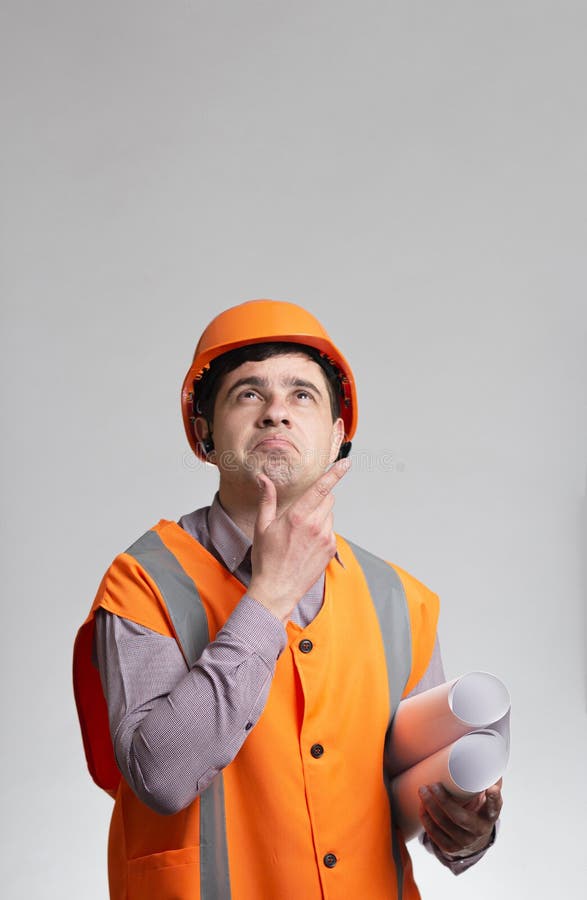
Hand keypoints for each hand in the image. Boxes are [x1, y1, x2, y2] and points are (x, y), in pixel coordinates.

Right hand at [248, 458, 350, 621]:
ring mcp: (326, 538)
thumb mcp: (262, 526)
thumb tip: (264, 478)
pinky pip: (331, 530)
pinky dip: (322, 531)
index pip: (321, 488)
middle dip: (318, 498)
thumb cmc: (266, 558)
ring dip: (320, 515)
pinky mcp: (331, 549)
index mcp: (297, 516)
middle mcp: (315, 525)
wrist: (277, 589)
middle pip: (328, 499)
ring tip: (301, 533)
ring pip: (330, 514)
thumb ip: (267, 499)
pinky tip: (307, 544)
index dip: (335, 473)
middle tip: (301, 513)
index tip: (346, 463)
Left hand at [418, 779, 502, 857]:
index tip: (491, 788)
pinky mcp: (451, 848)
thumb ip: (488, 776)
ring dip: (430, 807)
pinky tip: (422, 808)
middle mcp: (479, 831)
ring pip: (444, 825)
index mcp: (490, 816)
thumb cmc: (478, 808)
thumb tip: (489, 750)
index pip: (494, 807)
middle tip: (432, 785)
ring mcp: (465, 842)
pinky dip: (427, 820)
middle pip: (459, 817)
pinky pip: (436, 835)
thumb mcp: (486, 796)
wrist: (475, 837)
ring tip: (422, 790)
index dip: (493, 798)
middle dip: (443, 801)